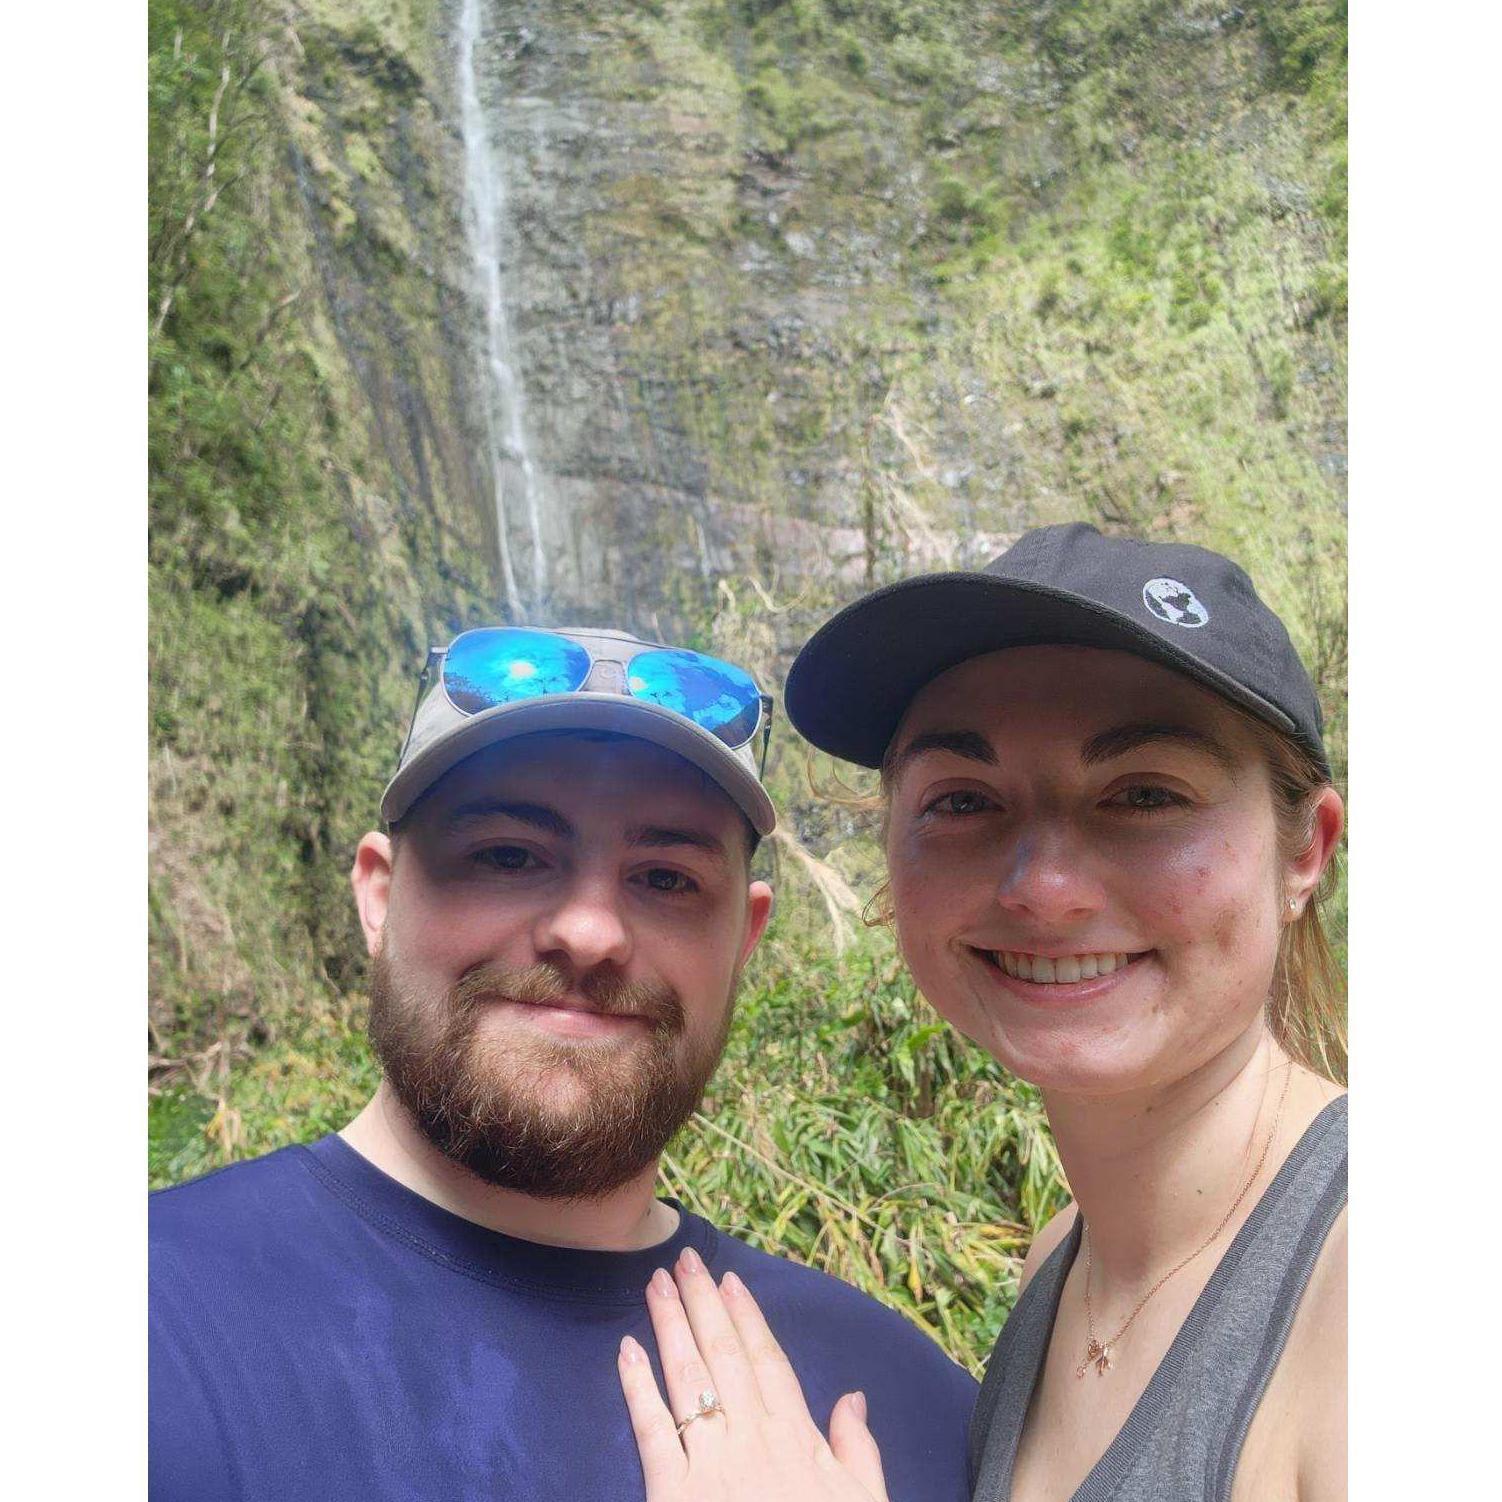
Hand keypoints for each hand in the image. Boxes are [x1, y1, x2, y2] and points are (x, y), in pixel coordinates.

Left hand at [617, 1245, 888, 1501]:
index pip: (766, 1362)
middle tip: (684, 1258)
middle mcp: (751, 1439)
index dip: (746, 1317)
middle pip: (722, 1355)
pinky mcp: (673, 1493)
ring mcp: (710, 1465)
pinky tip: (626, 1350)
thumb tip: (853, 1396)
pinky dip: (637, 1386)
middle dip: (702, 1303)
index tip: (730, 1280)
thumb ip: (858, 1450)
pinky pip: (652, 1430)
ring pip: (687, 1378)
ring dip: (669, 1326)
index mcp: (796, 1439)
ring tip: (656, 1283)